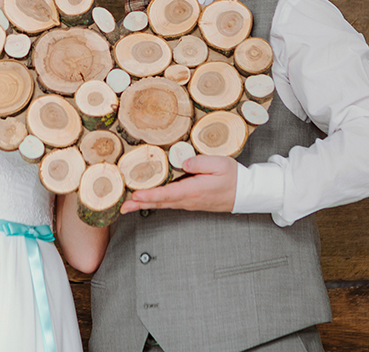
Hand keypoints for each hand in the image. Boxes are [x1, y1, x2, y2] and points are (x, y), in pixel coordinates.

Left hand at [120, 155, 237, 213]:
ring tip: (128, 205)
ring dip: (145, 204)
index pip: (168, 194)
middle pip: (160, 202)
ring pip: (163, 204)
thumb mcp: (220, 164)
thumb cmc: (234, 178)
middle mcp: (189, 199)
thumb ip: (200, 162)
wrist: (245, 193)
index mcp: (194, 190)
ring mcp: (189, 202)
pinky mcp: (191, 201)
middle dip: (140, 204)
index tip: (136, 196)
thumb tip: (183, 162)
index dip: (150, 195)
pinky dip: (155, 202)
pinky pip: (169, 203)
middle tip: (123, 206)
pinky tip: (147, 200)